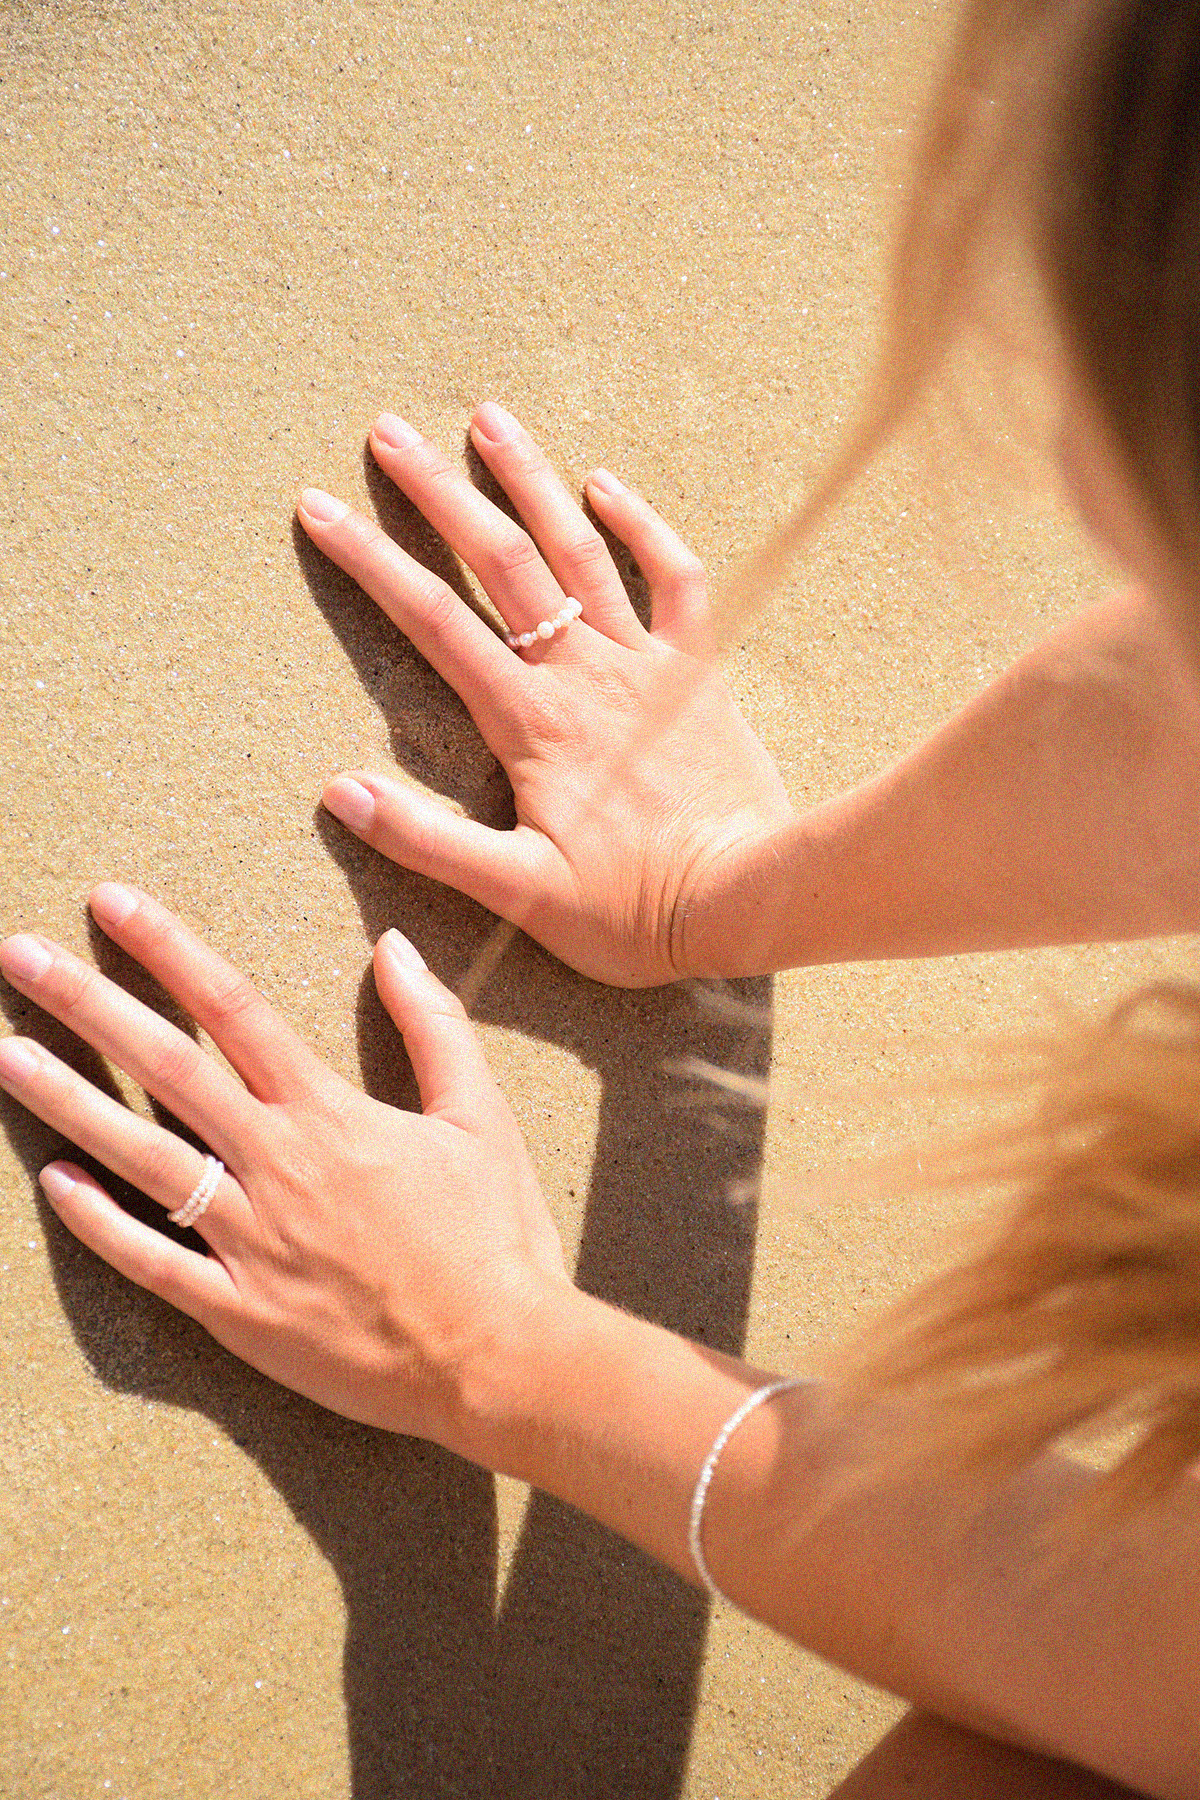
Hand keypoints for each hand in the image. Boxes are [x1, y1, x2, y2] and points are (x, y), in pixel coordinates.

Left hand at [0, 886, 568, 1456]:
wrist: (496, 1357)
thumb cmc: (495, 1235)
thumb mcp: (481, 1115)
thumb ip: (433, 1026)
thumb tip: (394, 947)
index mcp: (331, 1113)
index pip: (234, 1010)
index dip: (169, 949)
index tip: (114, 905)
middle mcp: (278, 1165)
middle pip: (167, 1068)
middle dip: (87, 1005)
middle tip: (20, 957)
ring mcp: (250, 1240)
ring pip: (142, 1157)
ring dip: (68, 1101)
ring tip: (5, 1055)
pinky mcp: (239, 1312)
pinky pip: (152, 1262)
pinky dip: (98, 1223)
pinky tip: (54, 1182)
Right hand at [299, 404, 794, 985]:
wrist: (748, 901)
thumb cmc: (633, 911)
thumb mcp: (519, 893)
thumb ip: (430, 842)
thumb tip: (341, 791)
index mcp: (531, 722)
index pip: (434, 622)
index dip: (371, 560)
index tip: (321, 506)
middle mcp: (584, 674)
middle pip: (502, 561)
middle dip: (439, 491)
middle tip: (389, 430)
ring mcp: (645, 665)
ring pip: (582, 551)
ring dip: (532, 481)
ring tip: (488, 418)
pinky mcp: (698, 673)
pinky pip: (675, 579)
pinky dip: (642, 526)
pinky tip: (607, 483)